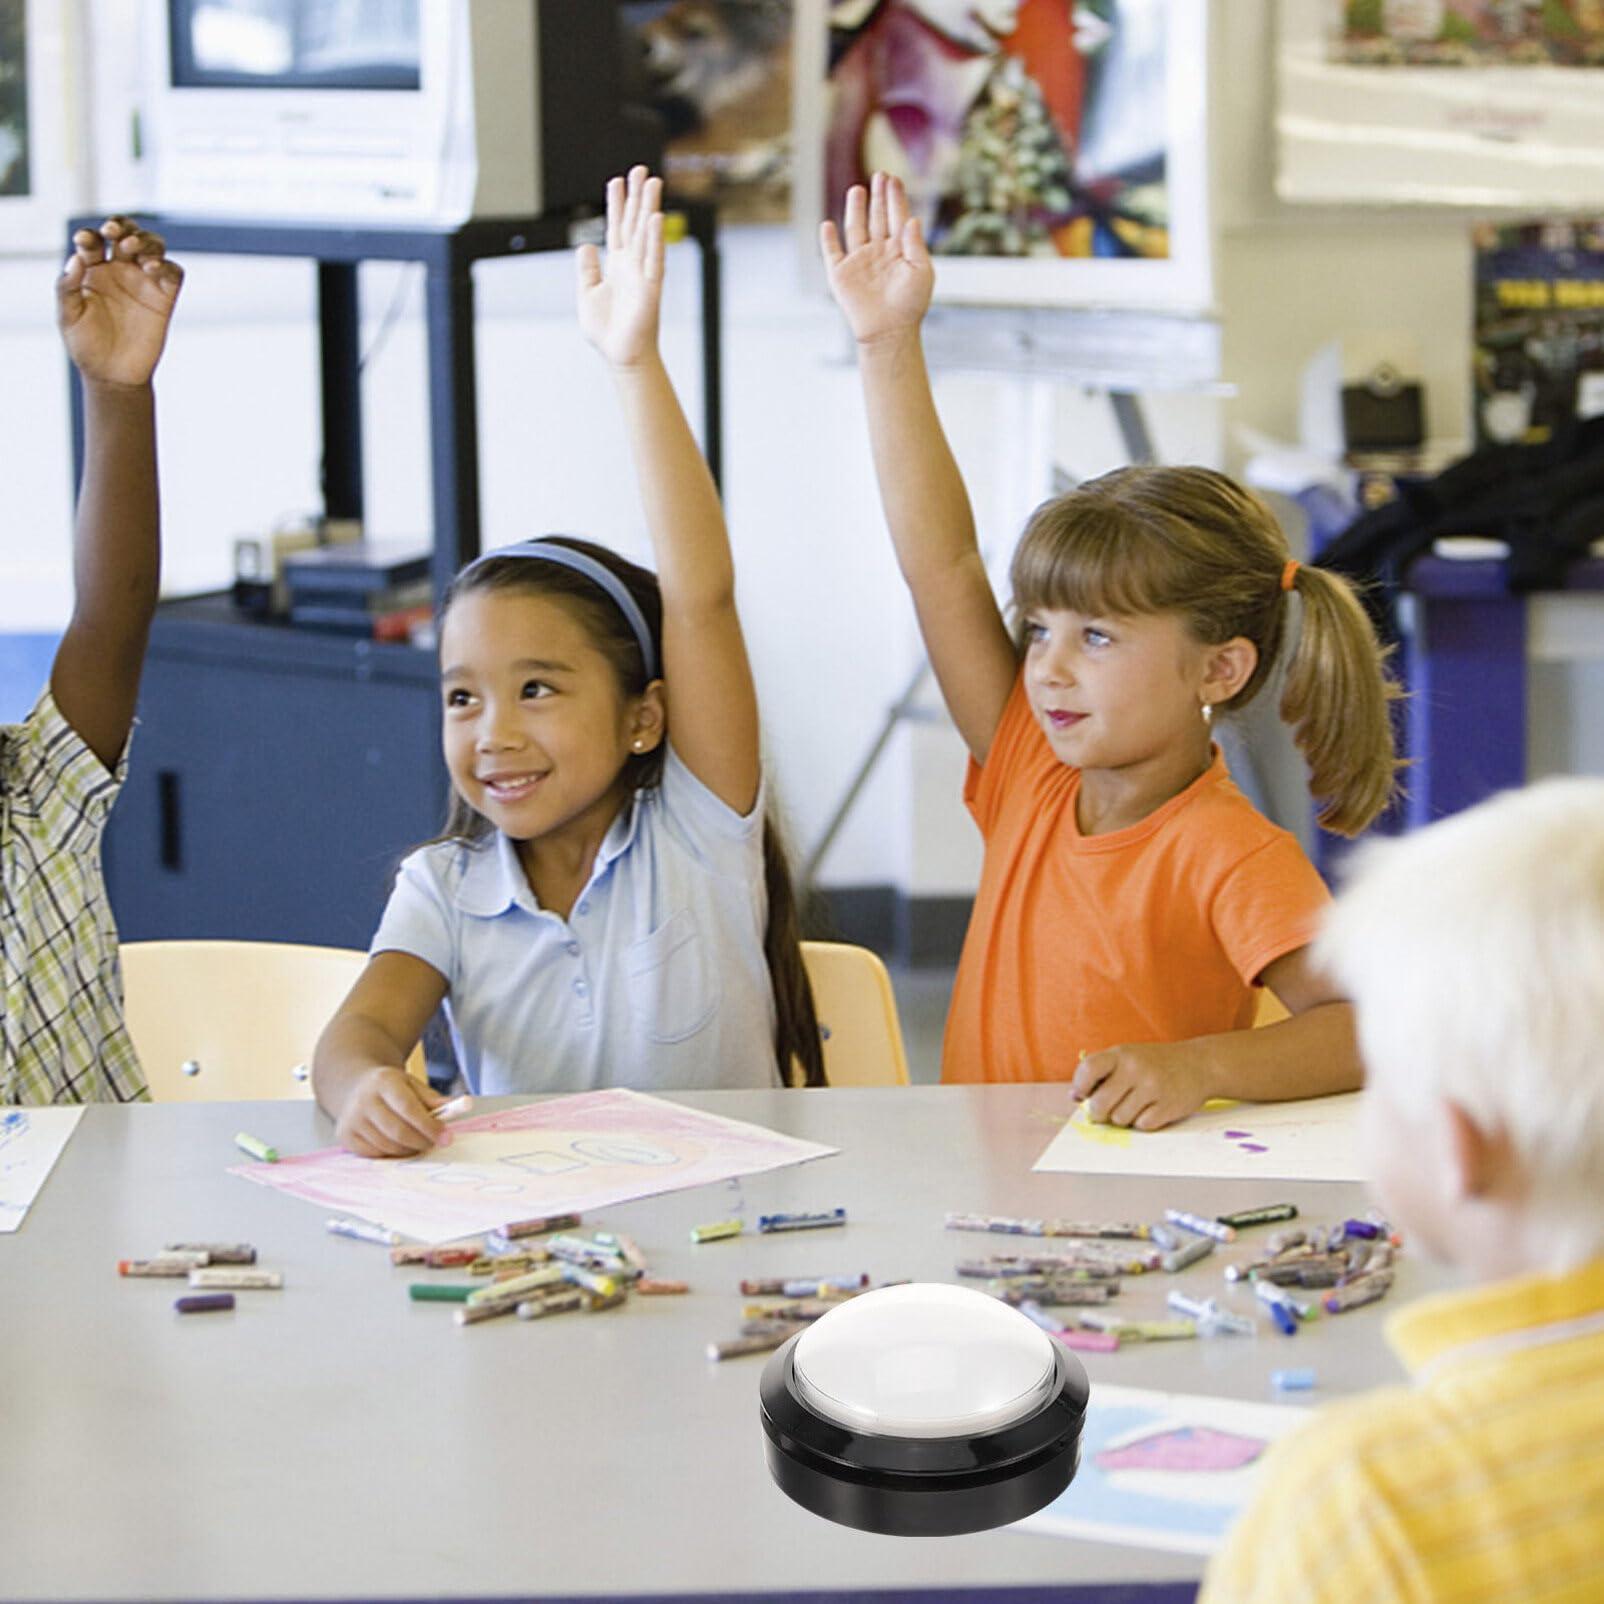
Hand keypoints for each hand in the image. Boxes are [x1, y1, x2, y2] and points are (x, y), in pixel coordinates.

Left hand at [57, 218, 182, 388]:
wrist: (113, 375)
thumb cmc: (87, 346)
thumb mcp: (67, 316)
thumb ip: (66, 287)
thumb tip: (75, 259)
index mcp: (93, 270)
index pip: (94, 241)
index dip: (90, 235)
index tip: (85, 243)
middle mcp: (120, 271)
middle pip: (127, 234)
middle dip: (121, 226)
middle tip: (113, 232)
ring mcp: (144, 283)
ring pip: (153, 246)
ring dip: (145, 240)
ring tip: (134, 248)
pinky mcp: (165, 299)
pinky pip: (173, 273)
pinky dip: (167, 265)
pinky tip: (152, 268)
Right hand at [335, 1067, 453, 1158]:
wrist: (354, 1086)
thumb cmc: (390, 1087)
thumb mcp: (411, 1083)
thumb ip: (431, 1098)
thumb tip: (455, 1107)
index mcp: (384, 1082)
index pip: (409, 1108)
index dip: (429, 1126)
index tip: (446, 1137)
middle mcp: (364, 1100)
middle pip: (398, 1131)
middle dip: (421, 1141)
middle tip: (434, 1143)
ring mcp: (352, 1120)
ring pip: (387, 1146)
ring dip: (408, 1150)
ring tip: (418, 1143)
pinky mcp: (345, 1136)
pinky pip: (374, 1154)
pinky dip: (391, 1153)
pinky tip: (398, 1145)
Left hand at [576, 166, 664, 369]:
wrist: (620, 355)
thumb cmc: (606, 330)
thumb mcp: (587, 294)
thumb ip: (587, 269)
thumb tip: (585, 245)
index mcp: (616, 265)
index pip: (616, 227)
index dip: (616, 204)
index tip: (617, 180)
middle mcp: (631, 265)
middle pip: (634, 223)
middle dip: (637, 196)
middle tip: (640, 169)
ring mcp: (643, 274)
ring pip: (646, 234)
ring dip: (649, 207)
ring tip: (652, 182)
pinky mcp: (651, 288)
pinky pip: (653, 259)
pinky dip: (654, 239)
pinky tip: (654, 218)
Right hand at [819, 172, 933, 345]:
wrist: (889, 332)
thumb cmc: (910, 305)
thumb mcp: (922, 272)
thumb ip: (915, 244)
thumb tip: (911, 218)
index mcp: (899, 250)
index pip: (897, 217)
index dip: (895, 198)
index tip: (893, 179)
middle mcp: (879, 252)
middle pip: (877, 217)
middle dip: (878, 196)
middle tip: (880, 175)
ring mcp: (859, 262)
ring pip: (855, 228)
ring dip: (856, 209)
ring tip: (857, 189)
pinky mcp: (841, 275)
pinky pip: (831, 252)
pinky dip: (828, 239)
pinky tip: (828, 224)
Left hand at [1070, 1041, 1212, 1131]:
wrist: (1199, 1064)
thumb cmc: (1155, 1063)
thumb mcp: (1128, 1057)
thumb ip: (1101, 1073)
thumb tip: (1074, 1096)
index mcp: (1121, 1054)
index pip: (1088, 1070)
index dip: (1080, 1086)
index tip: (1082, 1095)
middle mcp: (1135, 1069)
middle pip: (1100, 1104)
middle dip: (1099, 1113)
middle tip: (1105, 1111)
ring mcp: (1152, 1088)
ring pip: (1119, 1119)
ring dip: (1123, 1118)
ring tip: (1135, 1105)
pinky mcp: (1168, 1106)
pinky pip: (1141, 1126)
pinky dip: (1143, 1123)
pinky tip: (1151, 1109)